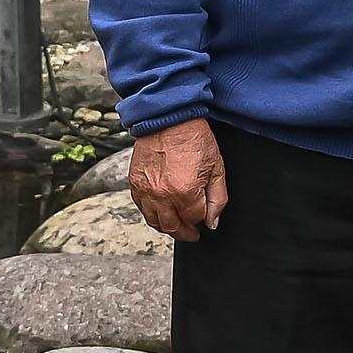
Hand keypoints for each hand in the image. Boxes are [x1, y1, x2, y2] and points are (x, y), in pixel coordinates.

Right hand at [131, 117, 226, 238]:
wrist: (168, 119)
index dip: (202, 220)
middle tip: (192, 233)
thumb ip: (218, 199)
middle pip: (173, 226)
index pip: (194, 219)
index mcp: (185, 191)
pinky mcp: (134, 183)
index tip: (205, 220)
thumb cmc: (194, 139)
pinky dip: (151, 213)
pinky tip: (161, 211)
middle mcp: (162, 195)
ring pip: (155, 221)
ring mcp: (145, 190)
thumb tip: (212, 222)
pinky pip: (142, 208)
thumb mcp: (216, 168)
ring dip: (167, 227)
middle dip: (184, 232)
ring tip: (177, 225)